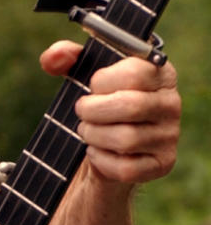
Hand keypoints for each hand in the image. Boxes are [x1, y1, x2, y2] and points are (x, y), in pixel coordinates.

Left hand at [40, 39, 180, 184]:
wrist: (107, 146)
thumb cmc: (98, 103)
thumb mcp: (83, 75)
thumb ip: (65, 57)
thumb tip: (53, 57)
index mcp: (159, 73)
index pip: (134, 72)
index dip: (102, 81)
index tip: (92, 87)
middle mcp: (171, 103)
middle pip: (130, 106)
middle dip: (93, 111)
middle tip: (82, 112)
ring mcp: (169, 135)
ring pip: (126, 139)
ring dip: (94, 136)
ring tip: (87, 131)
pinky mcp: (162, 164)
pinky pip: (126, 168)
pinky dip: (101, 161)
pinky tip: (96, 152)